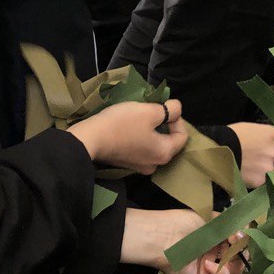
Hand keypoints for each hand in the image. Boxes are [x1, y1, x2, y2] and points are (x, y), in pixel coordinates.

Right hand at [68, 100, 187, 174]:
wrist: (90, 139)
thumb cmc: (122, 124)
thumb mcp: (149, 110)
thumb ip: (170, 109)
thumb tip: (176, 110)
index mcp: (165, 153)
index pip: (183, 135)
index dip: (177, 118)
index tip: (162, 107)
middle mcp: (155, 164)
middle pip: (168, 141)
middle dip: (163, 124)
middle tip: (151, 110)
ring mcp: (140, 167)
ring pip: (154, 145)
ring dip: (151, 130)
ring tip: (140, 117)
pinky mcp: (127, 164)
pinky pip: (141, 149)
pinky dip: (140, 138)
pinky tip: (130, 128)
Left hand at [119, 208, 246, 273]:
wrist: (164, 237)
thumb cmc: (184, 224)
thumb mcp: (212, 220)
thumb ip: (232, 227)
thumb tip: (245, 236)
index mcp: (214, 238)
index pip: (237, 243)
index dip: (244, 240)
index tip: (244, 234)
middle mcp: (212, 253)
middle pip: (238, 259)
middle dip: (242, 253)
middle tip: (238, 245)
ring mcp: (208, 269)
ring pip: (234, 272)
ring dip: (234, 263)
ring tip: (226, 255)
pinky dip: (220, 273)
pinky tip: (209, 264)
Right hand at [228, 122, 273, 188]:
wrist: (217, 151)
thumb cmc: (230, 136)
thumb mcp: (250, 129)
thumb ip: (265, 135)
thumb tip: (271, 139)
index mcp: (272, 135)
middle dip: (272, 157)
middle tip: (258, 157)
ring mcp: (268, 167)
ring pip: (273, 170)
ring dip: (265, 170)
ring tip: (250, 168)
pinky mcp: (260, 180)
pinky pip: (263, 181)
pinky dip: (257, 179)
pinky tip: (246, 175)